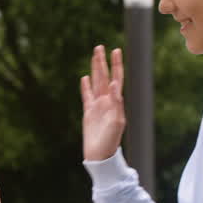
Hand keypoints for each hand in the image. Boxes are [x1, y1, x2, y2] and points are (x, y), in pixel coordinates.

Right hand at [80, 45, 125, 161]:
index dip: (116, 65)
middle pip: (104, 77)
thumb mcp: (116, 121)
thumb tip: (116, 84)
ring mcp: (98, 106)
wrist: (100, 155)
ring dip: (95, 70)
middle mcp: (107, 101)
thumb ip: (116, 102)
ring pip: (95, 83)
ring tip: (94, 57)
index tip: (115, 50)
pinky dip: (86, 86)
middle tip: (100, 47)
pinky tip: (85, 78)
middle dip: (102, 62)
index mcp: (116, 102)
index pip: (116, 78)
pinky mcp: (88, 113)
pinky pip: (87, 96)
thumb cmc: (111, 140)